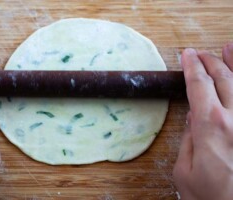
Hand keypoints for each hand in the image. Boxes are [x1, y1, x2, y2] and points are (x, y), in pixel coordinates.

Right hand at [173, 43, 232, 199]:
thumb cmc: (211, 198)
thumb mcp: (185, 172)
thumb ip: (188, 140)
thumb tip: (192, 117)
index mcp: (212, 127)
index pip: (199, 85)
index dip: (191, 67)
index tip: (186, 55)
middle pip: (222, 78)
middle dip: (209, 61)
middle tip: (199, 54)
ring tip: (226, 48)